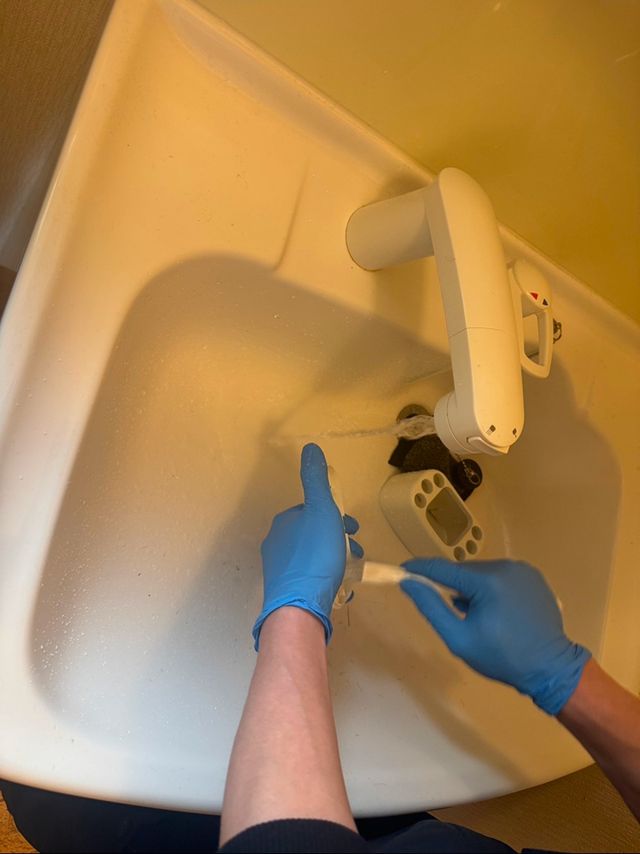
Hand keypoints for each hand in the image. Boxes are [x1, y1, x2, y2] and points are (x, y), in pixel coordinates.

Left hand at [253, 443, 362, 648]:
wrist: (299, 607)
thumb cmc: (315, 556)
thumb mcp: (322, 511)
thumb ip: (317, 480)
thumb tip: (311, 448)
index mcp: (284, 523)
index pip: (312, 511)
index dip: (336, 516)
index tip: (354, 528)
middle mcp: (276, 543)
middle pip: (314, 534)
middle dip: (338, 539)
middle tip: (356, 552)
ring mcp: (279, 570)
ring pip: (313, 557)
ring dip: (335, 559)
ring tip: (351, 571)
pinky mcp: (285, 593)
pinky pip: (310, 579)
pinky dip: (327, 578)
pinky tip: (340, 587)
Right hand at [401, 558, 590, 714]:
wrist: (551, 669)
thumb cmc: (502, 658)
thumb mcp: (459, 639)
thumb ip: (432, 607)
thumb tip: (409, 583)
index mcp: (488, 580)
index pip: (444, 569)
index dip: (420, 569)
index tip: (402, 571)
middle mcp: (506, 566)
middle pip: (464, 571)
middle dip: (451, 586)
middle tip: (449, 611)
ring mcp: (523, 569)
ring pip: (482, 573)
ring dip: (472, 588)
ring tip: (477, 616)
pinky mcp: (533, 576)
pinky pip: (501, 577)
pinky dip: (491, 588)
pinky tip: (497, 611)